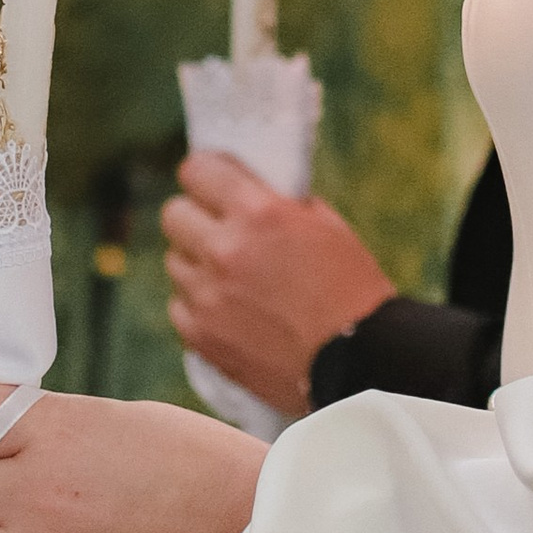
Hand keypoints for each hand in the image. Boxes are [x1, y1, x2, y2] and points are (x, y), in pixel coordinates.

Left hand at [163, 153, 393, 420]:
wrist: (358, 363)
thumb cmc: (350, 288)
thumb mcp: (324, 224)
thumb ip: (276, 203)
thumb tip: (244, 191)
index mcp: (258, 213)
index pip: (197, 170)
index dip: (207, 175)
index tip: (216, 184)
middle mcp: (224, 250)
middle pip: (174, 214)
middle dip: (196, 217)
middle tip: (219, 229)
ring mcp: (207, 297)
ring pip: (175, 261)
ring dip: (198, 263)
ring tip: (231, 276)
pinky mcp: (202, 337)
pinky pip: (179, 306)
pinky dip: (198, 304)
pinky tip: (228, 309)